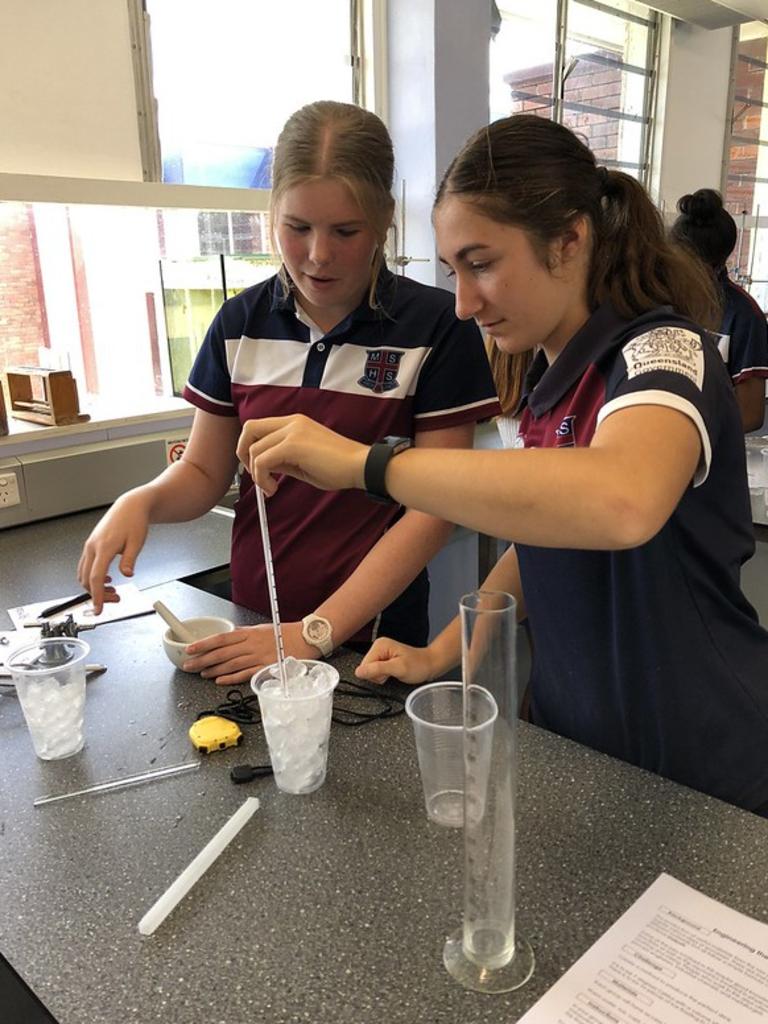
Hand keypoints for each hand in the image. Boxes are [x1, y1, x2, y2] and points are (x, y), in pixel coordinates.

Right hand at [77, 493, 149, 613]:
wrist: (130, 507)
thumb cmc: (134, 521)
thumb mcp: (137, 542)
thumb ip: (130, 560)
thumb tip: (127, 574)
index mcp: (103, 547)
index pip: (95, 578)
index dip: (96, 596)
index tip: (99, 609)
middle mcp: (92, 547)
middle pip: (87, 579)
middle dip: (98, 594)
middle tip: (116, 599)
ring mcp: (90, 546)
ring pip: (84, 574)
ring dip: (94, 586)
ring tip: (113, 591)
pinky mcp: (91, 545)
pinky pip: (86, 566)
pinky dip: (92, 577)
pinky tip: (106, 579)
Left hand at [182, 621, 317, 685]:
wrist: (306, 639)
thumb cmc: (285, 634)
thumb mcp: (262, 629)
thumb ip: (244, 634)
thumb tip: (228, 637)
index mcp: (249, 634)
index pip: (221, 638)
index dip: (203, 644)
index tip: (189, 648)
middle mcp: (251, 645)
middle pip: (222, 653)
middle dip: (203, 659)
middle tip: (188, 665)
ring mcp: (259, 657)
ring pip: (231, 664)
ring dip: (213, 669)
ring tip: (201, 673)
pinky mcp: (266, 668)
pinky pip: (245, 674)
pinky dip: (231, 678)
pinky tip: (220, 680)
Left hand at [236, 414, 367, 495]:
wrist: (360, 466)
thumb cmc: (339, 466)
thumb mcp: (304, 461)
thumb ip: (283, 460)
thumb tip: (264, 468)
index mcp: (295, 423)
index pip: (258, 427)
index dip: (250, 447)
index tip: (258, 469)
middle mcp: (291, 422)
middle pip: (249, 429)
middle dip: (243, 454)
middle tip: (255, 475)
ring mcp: (292, 432)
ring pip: (254, 448)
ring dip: (256, 473)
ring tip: (270, 487)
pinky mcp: (293, 445)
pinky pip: (262, 460)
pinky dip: (261, 478)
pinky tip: (273, 488)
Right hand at [355, 636, 435, 685]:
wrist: (429, 665)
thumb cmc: (418, 665)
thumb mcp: (398, 669)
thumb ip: (377, 669)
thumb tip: (359, 672)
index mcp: (380, 646)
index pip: (364, 665)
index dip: (375, 674)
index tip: (388, 672)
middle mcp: (378, 646)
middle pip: (366, 668)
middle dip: (378, 675)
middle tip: (393, 672)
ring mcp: (380, 652)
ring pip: (370, 671)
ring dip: (381, 676)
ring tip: (395, 671)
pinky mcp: (383, 658)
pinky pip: (375, 671)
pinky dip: (383, 675)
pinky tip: (393, 672)